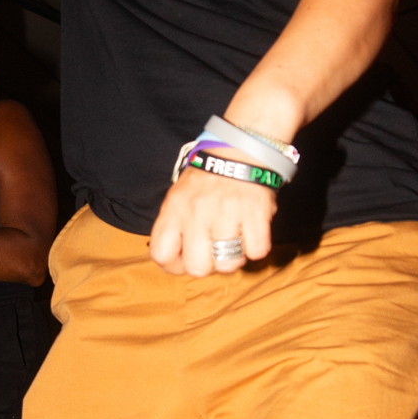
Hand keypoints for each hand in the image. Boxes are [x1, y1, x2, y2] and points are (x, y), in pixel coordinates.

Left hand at [148, 165, 276, 277]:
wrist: (239, 150)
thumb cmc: (207, 179)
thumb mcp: (179, 196)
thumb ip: (174, 226)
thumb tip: (177, 261)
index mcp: (174, 208)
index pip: (161, 254)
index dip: (173, 265)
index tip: (185, 258)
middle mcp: (197, 212)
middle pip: (197, 268)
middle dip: (208, 266)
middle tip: (214, 251)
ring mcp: (227, 213)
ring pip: (228, 265)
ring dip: (234, 257)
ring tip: (235, 239)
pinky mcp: (255, 212)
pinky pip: (256, 251)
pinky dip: (256, 247)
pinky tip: (251, 231)